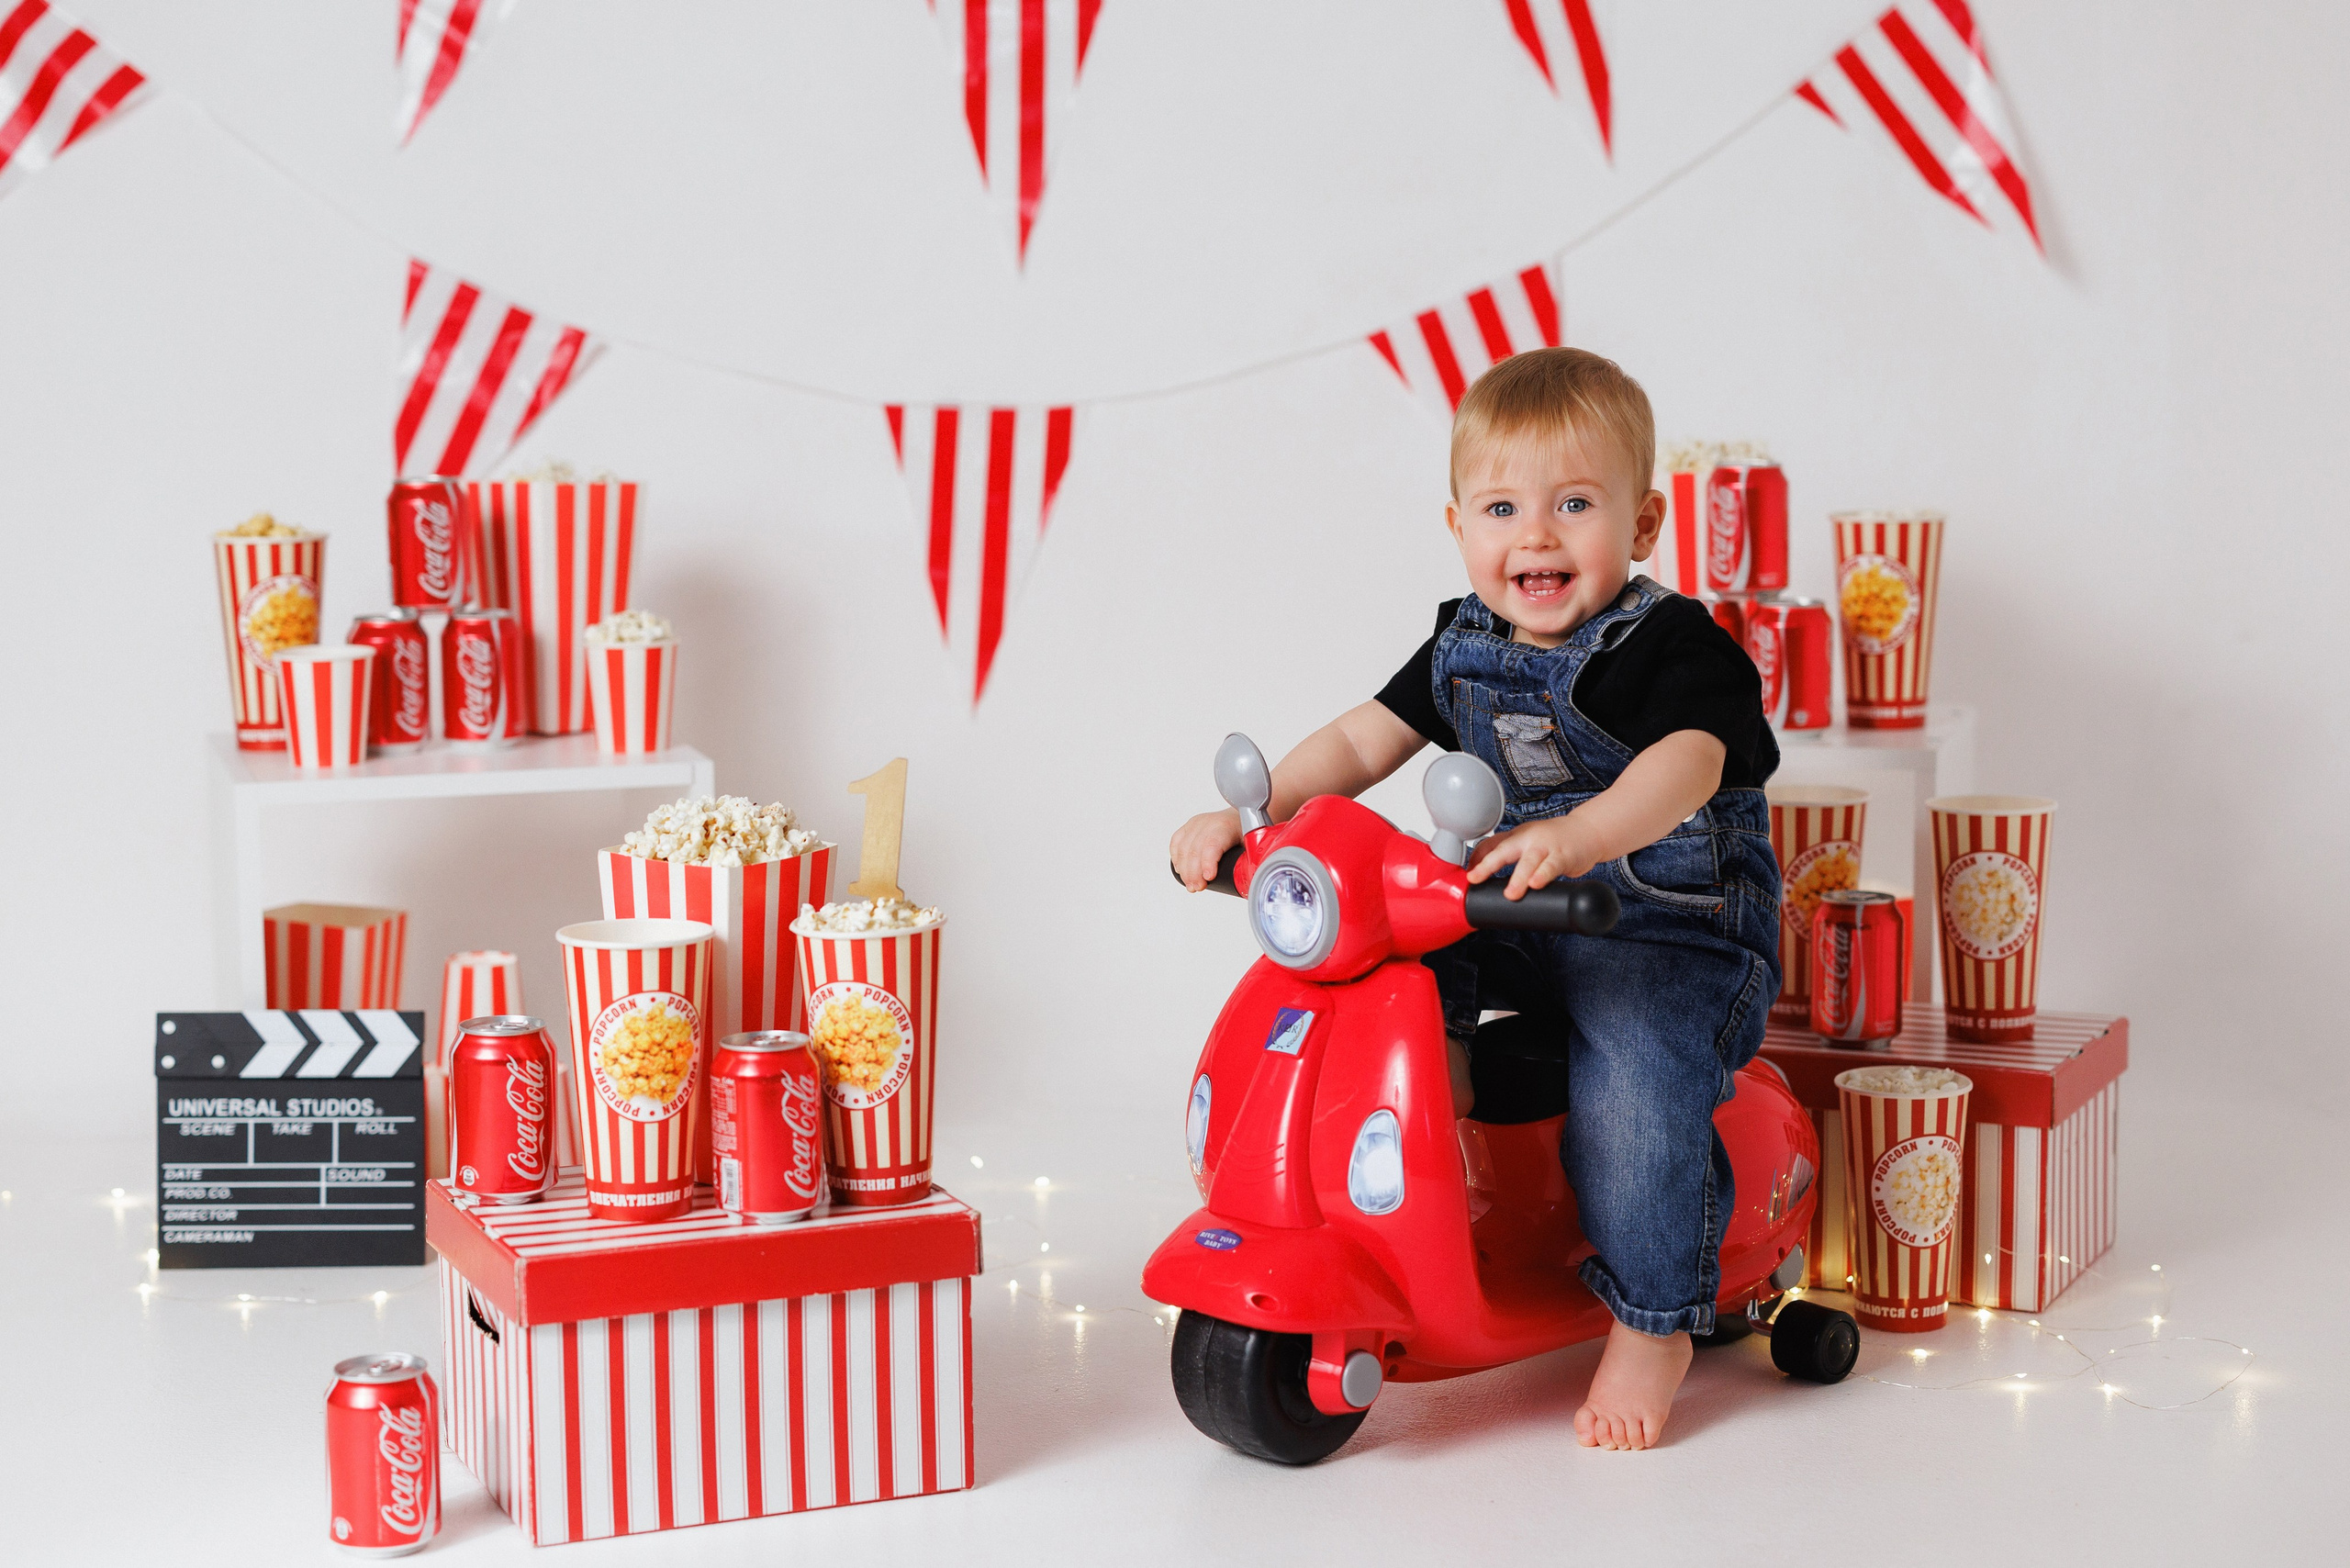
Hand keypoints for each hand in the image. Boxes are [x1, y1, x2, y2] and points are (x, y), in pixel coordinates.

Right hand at [1171, 808, 1243, 891]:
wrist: (1237, 818)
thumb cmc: (1244, 833)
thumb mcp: (1251, 845)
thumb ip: (1250, 860)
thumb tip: (1248, 880)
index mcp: (1226, 826)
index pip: (1212, 843)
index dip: (1208, 862)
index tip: (1208, 878)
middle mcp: (1208, 822)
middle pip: (1195, 849)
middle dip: (1194, 872)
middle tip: (1198, 887)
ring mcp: (1195, 824)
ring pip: (1183, 848)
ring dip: (1184, 870)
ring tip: (1191, 885)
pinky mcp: (1186, 828)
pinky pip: (1176, 843)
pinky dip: (1177, 859)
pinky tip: (1181, 871)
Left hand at [1467, 815, 1601, 899]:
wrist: (1587, 831)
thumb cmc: (1553, 839)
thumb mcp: (1526, 840)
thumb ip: (1505, 851)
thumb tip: (1478, 866)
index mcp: (1516, 836)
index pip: (1491, 844)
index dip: (1477, 859)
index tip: (1467, 874)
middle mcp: (1528, 838)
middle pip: (1505, 849)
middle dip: (1489, 864)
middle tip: (1475, 878)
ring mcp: (1546, 847)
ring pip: (1529, 861)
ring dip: (1519, 877)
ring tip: (1511, 893)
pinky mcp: (1563, 856)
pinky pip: (1552, 866)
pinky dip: (1543, 875)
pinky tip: (1536, 884)